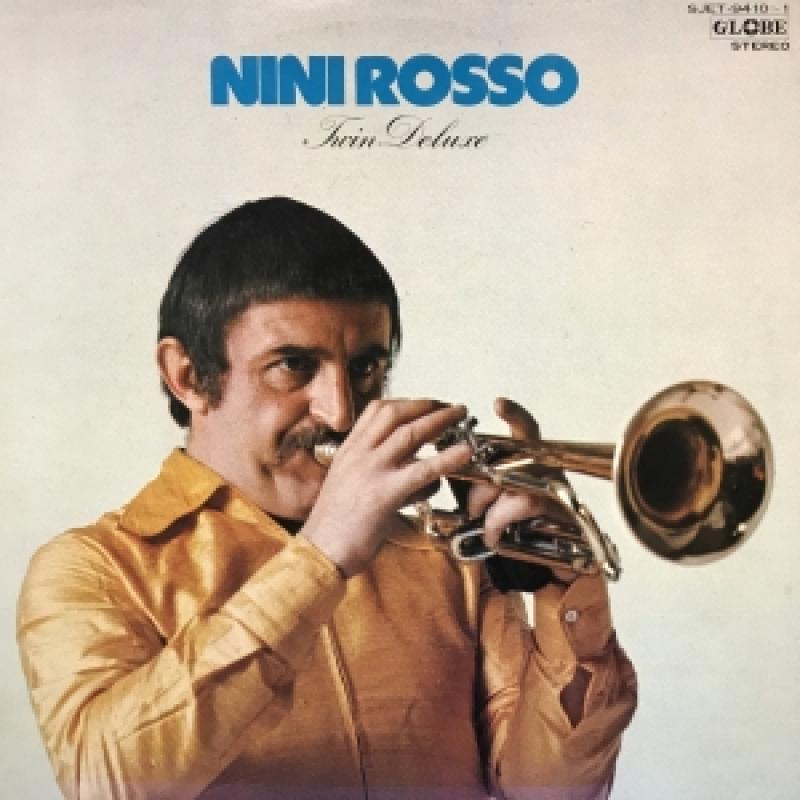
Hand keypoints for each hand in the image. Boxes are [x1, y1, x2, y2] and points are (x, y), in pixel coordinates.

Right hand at [300, 398, 472, 576]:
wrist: (319, 552)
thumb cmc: (334, 526)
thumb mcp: (347, 484)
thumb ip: (373, 469)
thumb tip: (410, 466)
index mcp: (348, 451)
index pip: (375, 411)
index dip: (404, 403)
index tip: (424, 404)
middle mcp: (358, 455)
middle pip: (395, 414)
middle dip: (426, 404)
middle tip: (448, 406)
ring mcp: (371, 472)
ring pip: (410, 434)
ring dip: (440, 420)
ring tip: (460, 415)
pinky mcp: (385, 494)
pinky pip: (422, 470)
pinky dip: (447, 458)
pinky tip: (465, 452)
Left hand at [467, 397, 576, 585]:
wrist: (560, 556)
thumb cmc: (525, 521)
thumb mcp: (503, 493)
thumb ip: (485, 477)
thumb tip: (453, 468)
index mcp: (533, 457)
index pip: (526, 427)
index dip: (514, 413)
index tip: (498, 403)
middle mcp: (545, 466)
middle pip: (502, 457)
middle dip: (477, 482)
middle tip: (472, 505)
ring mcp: (549, 485)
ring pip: (502, 482)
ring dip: (484, 504)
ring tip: (484, 522)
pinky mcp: (547, 507)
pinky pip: (509, 508)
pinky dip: (494, 524)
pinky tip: (494, 535)